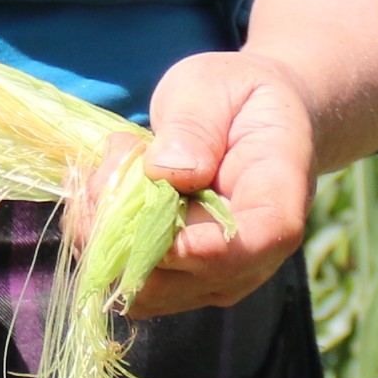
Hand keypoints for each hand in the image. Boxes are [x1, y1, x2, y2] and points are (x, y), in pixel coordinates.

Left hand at [78, 49, 314, 317]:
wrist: (248, 117)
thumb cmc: (234, 96)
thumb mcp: (214, 86)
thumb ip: (194, 125)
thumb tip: (167, 171)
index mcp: (277, 198)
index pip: (251, 245)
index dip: (201, 249)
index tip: (150, 224)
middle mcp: (254, 253)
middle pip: (188, 277)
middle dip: (130, 230)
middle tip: (116, 157)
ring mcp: (216, 275)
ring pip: (148, 290)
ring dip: (107, 236)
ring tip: (110, 169)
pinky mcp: (179, 280)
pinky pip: (127, 283)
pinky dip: (100, 243)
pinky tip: (100, 193)